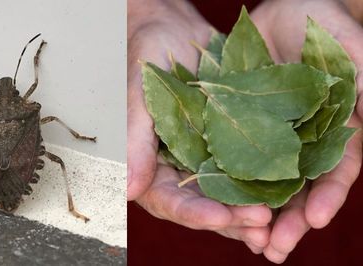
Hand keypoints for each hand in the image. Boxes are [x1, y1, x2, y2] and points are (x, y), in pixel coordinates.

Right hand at [128, 0, 271, 249]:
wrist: (174, 29)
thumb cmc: (148, 54)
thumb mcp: (140, 95)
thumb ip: (135, 142)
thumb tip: (129, 192)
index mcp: (149, 162)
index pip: (168, 200)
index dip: (193, 212)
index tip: (219, 218)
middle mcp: (177, 166)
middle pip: (203, 205)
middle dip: (231, 217)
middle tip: (261, 223)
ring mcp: (205, 156)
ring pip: (228, 193)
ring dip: (251, 209)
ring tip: (277, 219)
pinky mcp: (229, 143)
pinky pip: (248, 168)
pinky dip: (266, 182)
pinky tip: (288, 191)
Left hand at [251, 0, 362, 262]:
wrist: (281, 10)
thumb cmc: (322, 24)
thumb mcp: (348, 50)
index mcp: (335, 130)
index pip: (336, 171)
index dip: (328, 196)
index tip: (316, 220)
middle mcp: (304, 141)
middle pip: (299, 188)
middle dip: (290, 220)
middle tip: (275, 249)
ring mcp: (272, 138)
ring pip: (266, 183)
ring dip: (258, 214)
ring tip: (250, 243)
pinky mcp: (242, 129)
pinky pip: (234, 161)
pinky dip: (230, 186)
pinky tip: (220, 209)